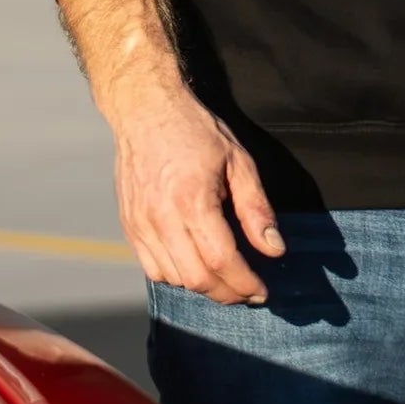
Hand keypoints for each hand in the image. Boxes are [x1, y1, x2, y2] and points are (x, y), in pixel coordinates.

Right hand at [105, 77, 284, 305]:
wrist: (145, 110)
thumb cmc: (195, 131)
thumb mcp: (238, 161)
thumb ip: (256, 209)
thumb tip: (274, 249)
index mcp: (192, 200)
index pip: (221, 260)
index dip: (245, 283)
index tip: (262, 292)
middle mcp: (161, 218)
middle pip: (196, 278)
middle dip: (227, 293)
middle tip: (248, 292)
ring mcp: (140, 224)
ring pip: (173, 278)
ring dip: (203, 287)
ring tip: (225, 278)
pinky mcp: (130, 226)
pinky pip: (152, 268)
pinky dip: (176, 276)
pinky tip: (195, 265)